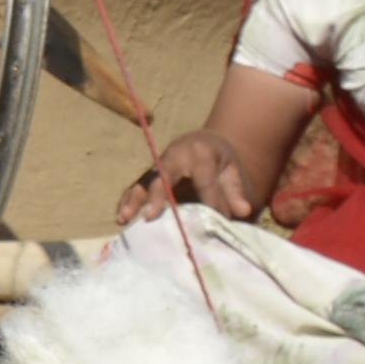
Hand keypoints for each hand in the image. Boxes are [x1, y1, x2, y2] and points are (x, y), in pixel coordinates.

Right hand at [120, 131, 257, 225]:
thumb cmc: (220, 161)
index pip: (204, 178)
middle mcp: (174, 156)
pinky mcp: (150, 177)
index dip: (212, 199)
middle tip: (152, 216)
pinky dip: (129, 201)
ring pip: (145, 182)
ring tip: (125, 218)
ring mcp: (159, 166)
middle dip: (158, 196)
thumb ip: (236, 191)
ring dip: (134, 200)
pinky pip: (137, 188)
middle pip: (165, 175)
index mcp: (199, 152)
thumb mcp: (233, 171)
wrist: (206, 143)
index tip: (220, 219)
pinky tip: (122, 218)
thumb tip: (243, 211)